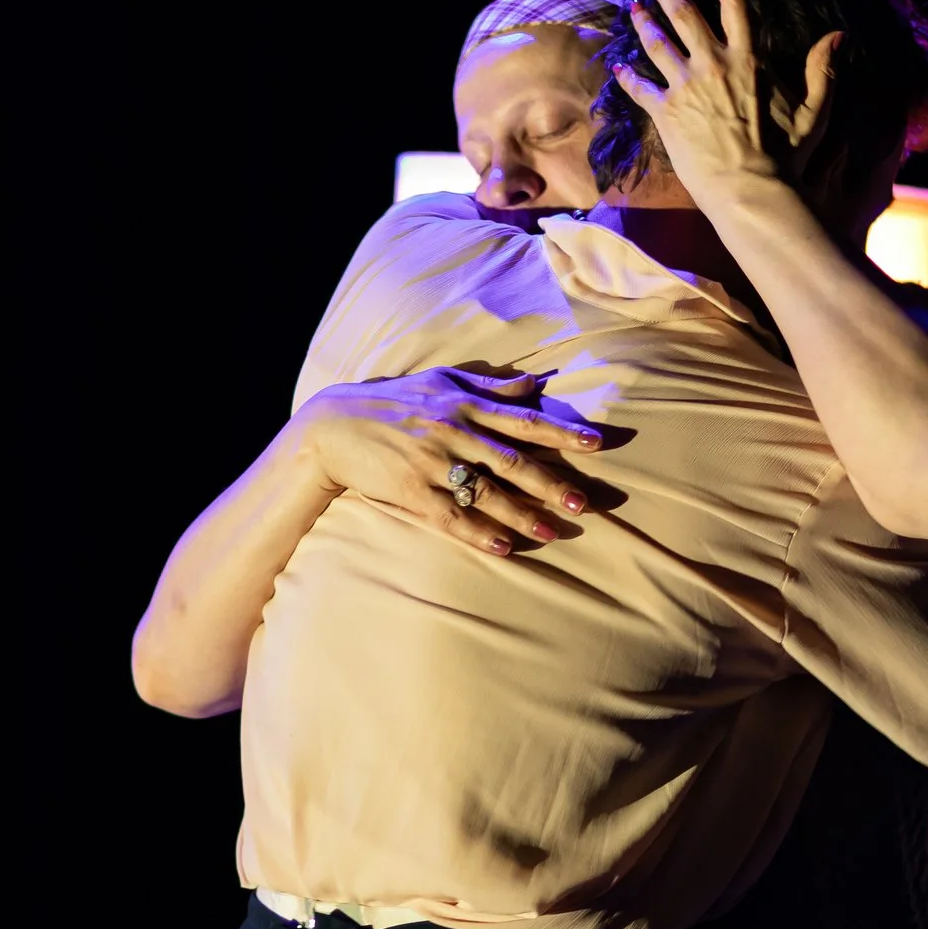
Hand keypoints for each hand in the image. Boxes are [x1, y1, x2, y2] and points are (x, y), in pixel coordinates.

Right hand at [291, 367, 601, 555]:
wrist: (331, 427)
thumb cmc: (391, 401)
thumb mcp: (439, 381)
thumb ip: (489, 384)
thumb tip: (534, 384)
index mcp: (464, 405)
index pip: (523, 420)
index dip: (562, 432)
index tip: (596, 443)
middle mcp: (453, 433)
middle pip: (512, 461)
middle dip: (550, 483)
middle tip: (583, 502)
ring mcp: (431, 464)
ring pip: (487, 493)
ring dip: (522, 514)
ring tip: (553, 532)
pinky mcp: (411, 492)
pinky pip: (451, 517)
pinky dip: (479, 533)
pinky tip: (505, 548)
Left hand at [614, 0, 842, 201]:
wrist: (749, 190)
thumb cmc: (786, 156)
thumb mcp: (814, 111)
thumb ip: (822, 71)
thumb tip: (838, 36)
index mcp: (747, 59)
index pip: (733, 2)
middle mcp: (712, 64)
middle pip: (683, 15)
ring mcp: (686, 87)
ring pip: (657, 44)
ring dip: (643, 23)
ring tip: (632, 8)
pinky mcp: (666, 113)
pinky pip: (640, 89)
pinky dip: (628, 77)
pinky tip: (619, 68)